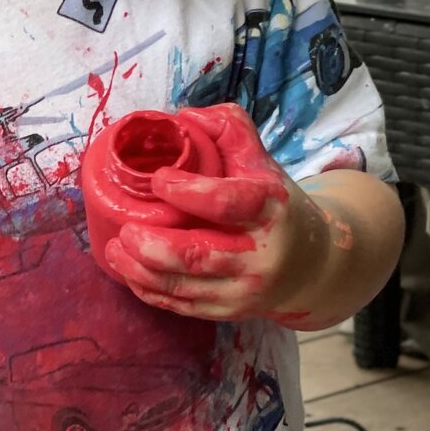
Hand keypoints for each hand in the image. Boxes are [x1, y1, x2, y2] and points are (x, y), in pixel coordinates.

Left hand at [103, 103, 328, 322]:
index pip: (227, 203)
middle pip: (198, 256)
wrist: (312, 264)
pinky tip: (130, 273)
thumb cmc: (276, 205)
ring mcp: (244, 290)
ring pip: (184, 287)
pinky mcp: (230, 312)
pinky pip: (183, 306)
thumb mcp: (263, 162)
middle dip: (153, 246)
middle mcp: (260, 255)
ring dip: (141, 271)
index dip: (188, 192)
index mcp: (270, 209)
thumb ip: (229, 130)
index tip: (158, 179)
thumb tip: (182, 118)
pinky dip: (151, 292)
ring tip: (117, 249)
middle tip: (125, 229)